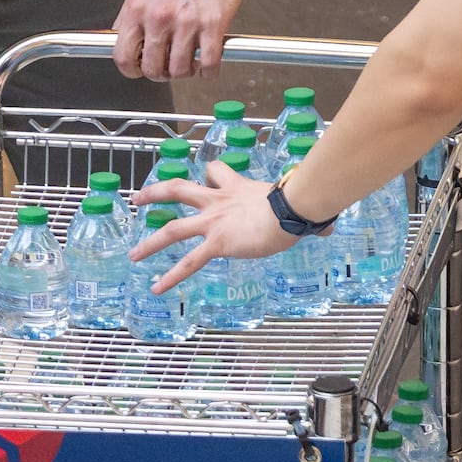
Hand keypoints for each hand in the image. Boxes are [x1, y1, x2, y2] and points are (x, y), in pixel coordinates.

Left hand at [108, 0, 241, 82]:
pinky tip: (207, 64)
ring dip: (185, 73)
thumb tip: (120, 41)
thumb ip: (129, 17)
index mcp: (137, 10)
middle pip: (153, 69)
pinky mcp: (212, 23)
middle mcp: (159, 17)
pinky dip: (208, 71)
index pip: (123, 56)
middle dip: (160, 74)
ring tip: (189, 63)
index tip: (139, 70)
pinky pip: (209, 62)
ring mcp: (186, 22)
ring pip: (181, 70)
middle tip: (168, 68)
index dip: (131, 70)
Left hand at [129, 156, 294, 294]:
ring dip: (150, 243)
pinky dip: (170, 277)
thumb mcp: (297, 202)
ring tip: (133, 255)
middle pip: (178, 190)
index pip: (216, 172)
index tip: (206, 174)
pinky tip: (157, 289)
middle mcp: (219, 202)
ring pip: (172, 229)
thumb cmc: (300, 204)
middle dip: (156, 193)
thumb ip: (306, 216)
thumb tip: (328, 225)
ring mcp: (213, 223)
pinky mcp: (216, 243)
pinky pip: (188, 263)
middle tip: (138, 198)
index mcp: (237, 188)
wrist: (292, 209)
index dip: (210, 173)